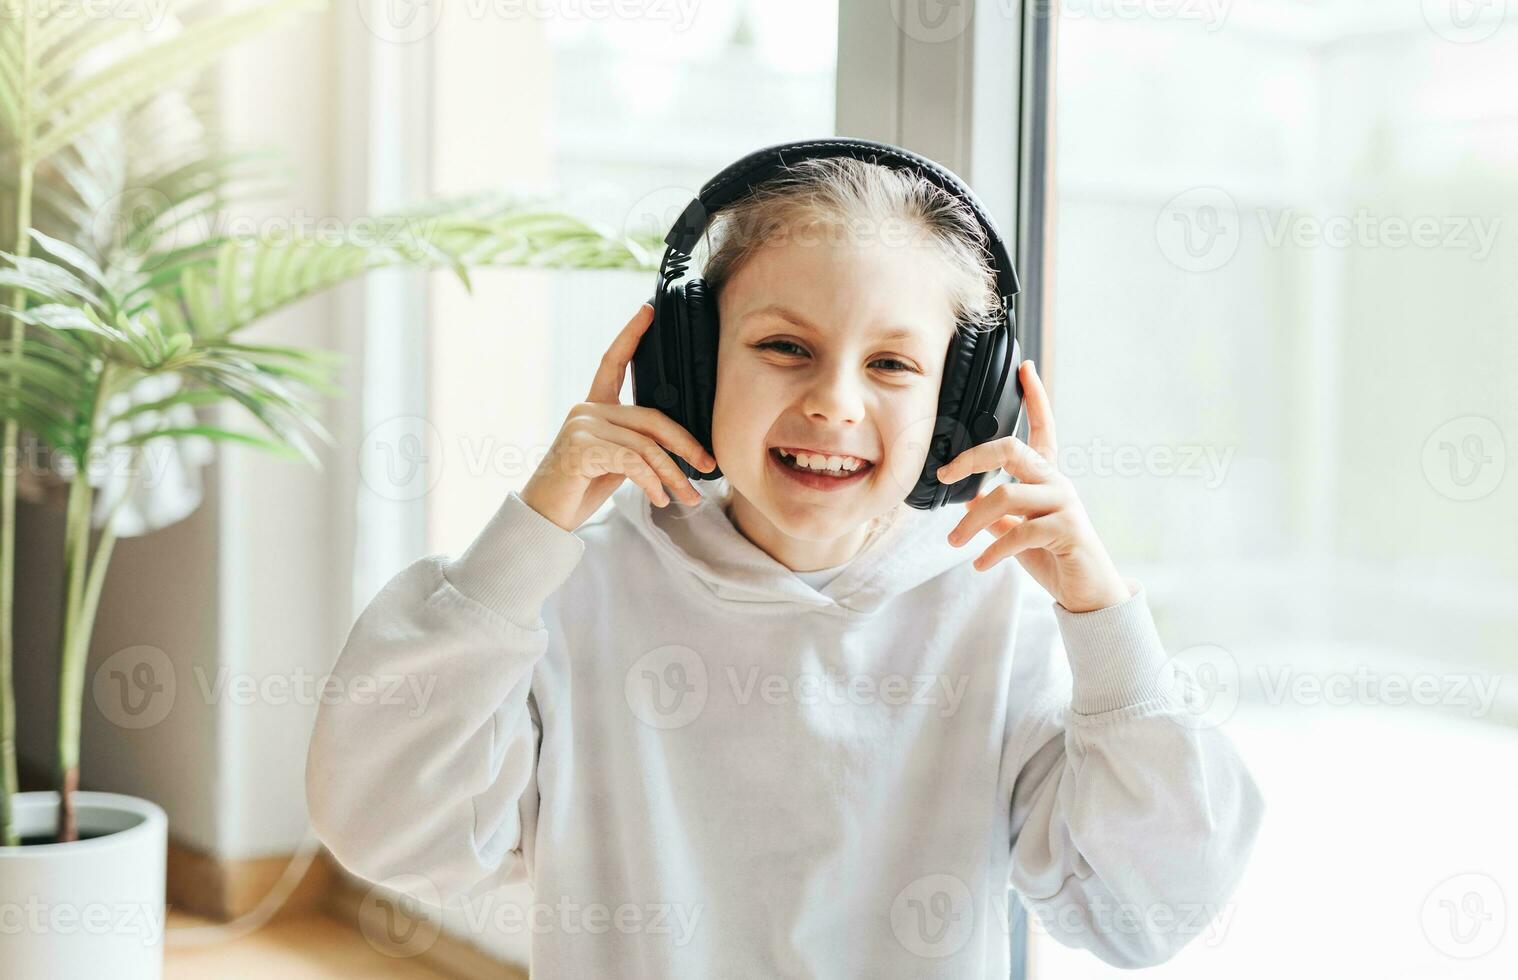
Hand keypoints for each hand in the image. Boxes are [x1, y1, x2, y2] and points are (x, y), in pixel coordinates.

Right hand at [520, 303, 717, 532]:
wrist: (544, 518)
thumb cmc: (580, 489)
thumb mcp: (614, 461)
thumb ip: (636, 444)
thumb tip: (682, 450)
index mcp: (593, 406)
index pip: (613, 363)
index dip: (631, 335)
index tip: (648, 310)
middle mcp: (586, 409)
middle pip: (651, 418)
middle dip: (685, 444)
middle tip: (708, 465)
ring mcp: (582, 426)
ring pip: (646, 445)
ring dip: (672, 475)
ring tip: (688, 497)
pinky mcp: (581, 448)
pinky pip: (632, 461)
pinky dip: (652, 482)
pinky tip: (659, 499)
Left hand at [936, 360, 1131, 613]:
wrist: (1088, 593)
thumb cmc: (1052, 557)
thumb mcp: (1017, 532)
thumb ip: (996, 514)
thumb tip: (967, 502)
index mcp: (1047, 476)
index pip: (1042, 428)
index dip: (1035, 397)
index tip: (1024, 367)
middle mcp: (1058, 482)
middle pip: (1011, 450)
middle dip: (972, 459)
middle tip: (946, 475)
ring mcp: (1064, 503)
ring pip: (1005, 496)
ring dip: (971, 521)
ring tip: (953, 541)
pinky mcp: (1067, 529)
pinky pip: (1019, 532)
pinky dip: (992, 550)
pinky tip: (980, 564)